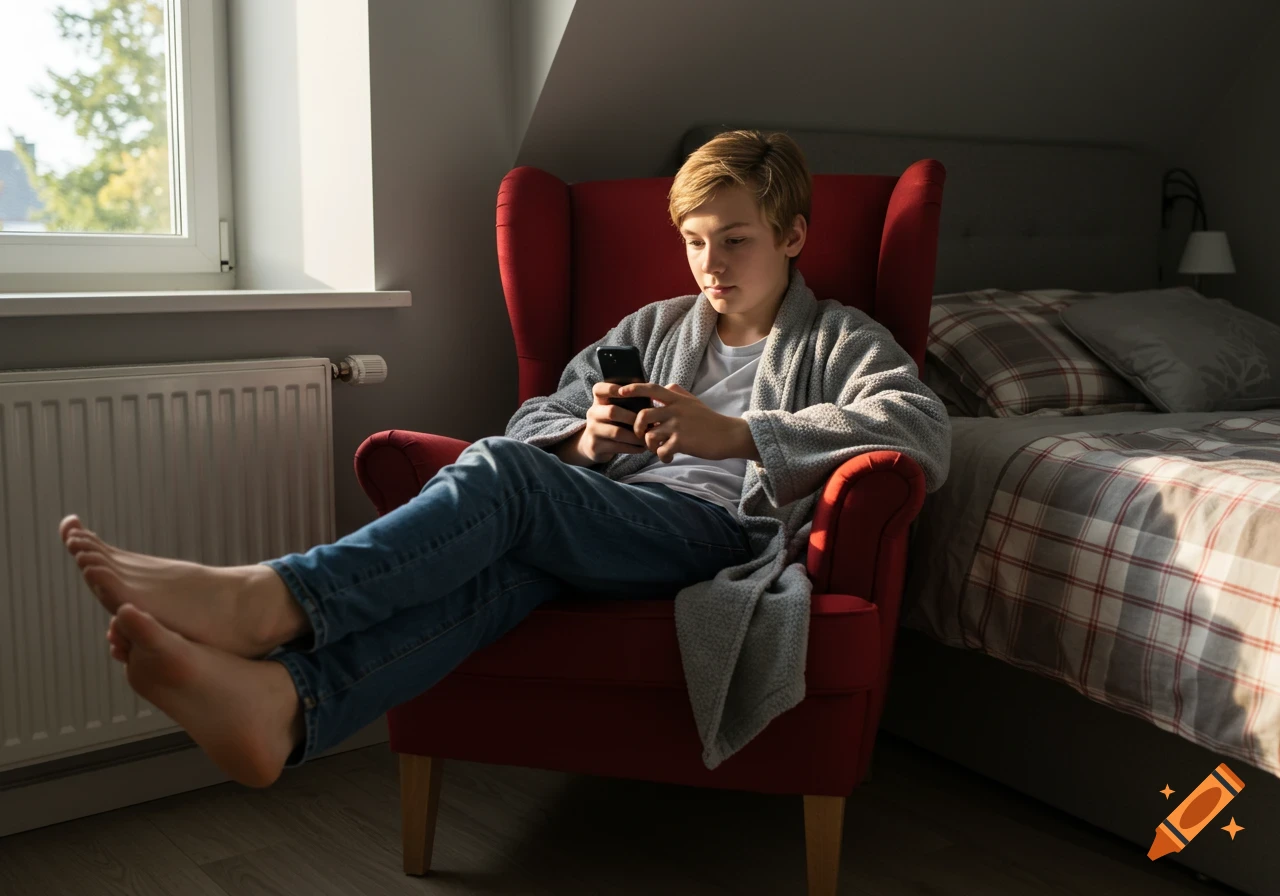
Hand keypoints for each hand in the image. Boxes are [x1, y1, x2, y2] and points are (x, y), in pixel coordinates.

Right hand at [576, 381, 649, 463]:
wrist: (594, 445)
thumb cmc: (614, 423)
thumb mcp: (616, 409)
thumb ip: (629, 402)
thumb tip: (653, 396)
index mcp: (598, 401)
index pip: (599, 389)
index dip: (612, 388)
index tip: (626, 391)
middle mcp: (592, 413)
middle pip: (612, 411)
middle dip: (633, 418)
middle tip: (648, 423)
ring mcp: (592, 430)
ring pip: (617, 432)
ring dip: (636, 437)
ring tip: (648, 438)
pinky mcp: (595, 446)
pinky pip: (617, 447)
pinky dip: (632, 448)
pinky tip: (642, 447)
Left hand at [620, 383, 744, 462]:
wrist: (728, 435)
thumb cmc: (709, 419)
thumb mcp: (693, 401)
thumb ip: (677, 393)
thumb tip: (665, 386)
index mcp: (676, 399)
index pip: (650, 388)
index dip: (633, 389)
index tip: (620, 392)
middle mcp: (675, 410)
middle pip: (643, 416)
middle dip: (637, 428)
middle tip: (642, 435)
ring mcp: (678, 426)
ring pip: (650, 436)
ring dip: (650, 446)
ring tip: (658, 449)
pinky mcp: (682, 442)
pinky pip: (661, 451)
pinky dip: (662, 457)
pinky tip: (668, 457)